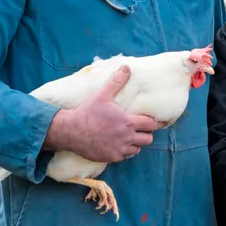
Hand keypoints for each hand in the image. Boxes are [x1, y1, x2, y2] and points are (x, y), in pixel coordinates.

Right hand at [43, 65, 166, 161]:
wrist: (71, 131)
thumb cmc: (88, 112)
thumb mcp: (102, 95)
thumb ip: (116, 82)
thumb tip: (126, 68)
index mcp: (128, 122)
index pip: (151, 124)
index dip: (154, 123)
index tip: (155, 121)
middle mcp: (127, 137)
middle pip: (148, 139)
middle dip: (146, 134)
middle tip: (141, 129)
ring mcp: (120, 149)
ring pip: (137, 149)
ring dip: (136, 143)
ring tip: (129, 137)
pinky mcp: (111, 157)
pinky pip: (125, 156)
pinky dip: (124, 151)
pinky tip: (118, 144)